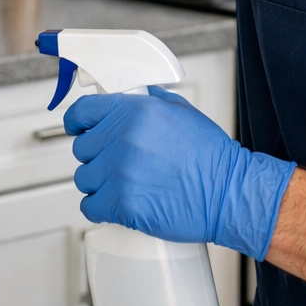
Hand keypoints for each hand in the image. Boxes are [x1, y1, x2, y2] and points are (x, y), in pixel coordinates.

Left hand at [64, 86, 295, 259]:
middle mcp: (122, 139)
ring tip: (123, 184)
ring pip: (84, 178)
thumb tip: (133, 97)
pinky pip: (90, 206)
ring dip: (99, 182)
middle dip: (96, 155)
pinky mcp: (122, 204)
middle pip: (82, 148)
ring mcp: (120, 173)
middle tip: (116, 162)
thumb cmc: (210, 155)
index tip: (77, 127)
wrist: (228, 193)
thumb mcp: (180, 111)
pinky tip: (116, 204)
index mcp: (133, 112)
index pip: (82, 112)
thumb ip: (149, 100)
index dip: (77, 121)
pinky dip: (100, 208)